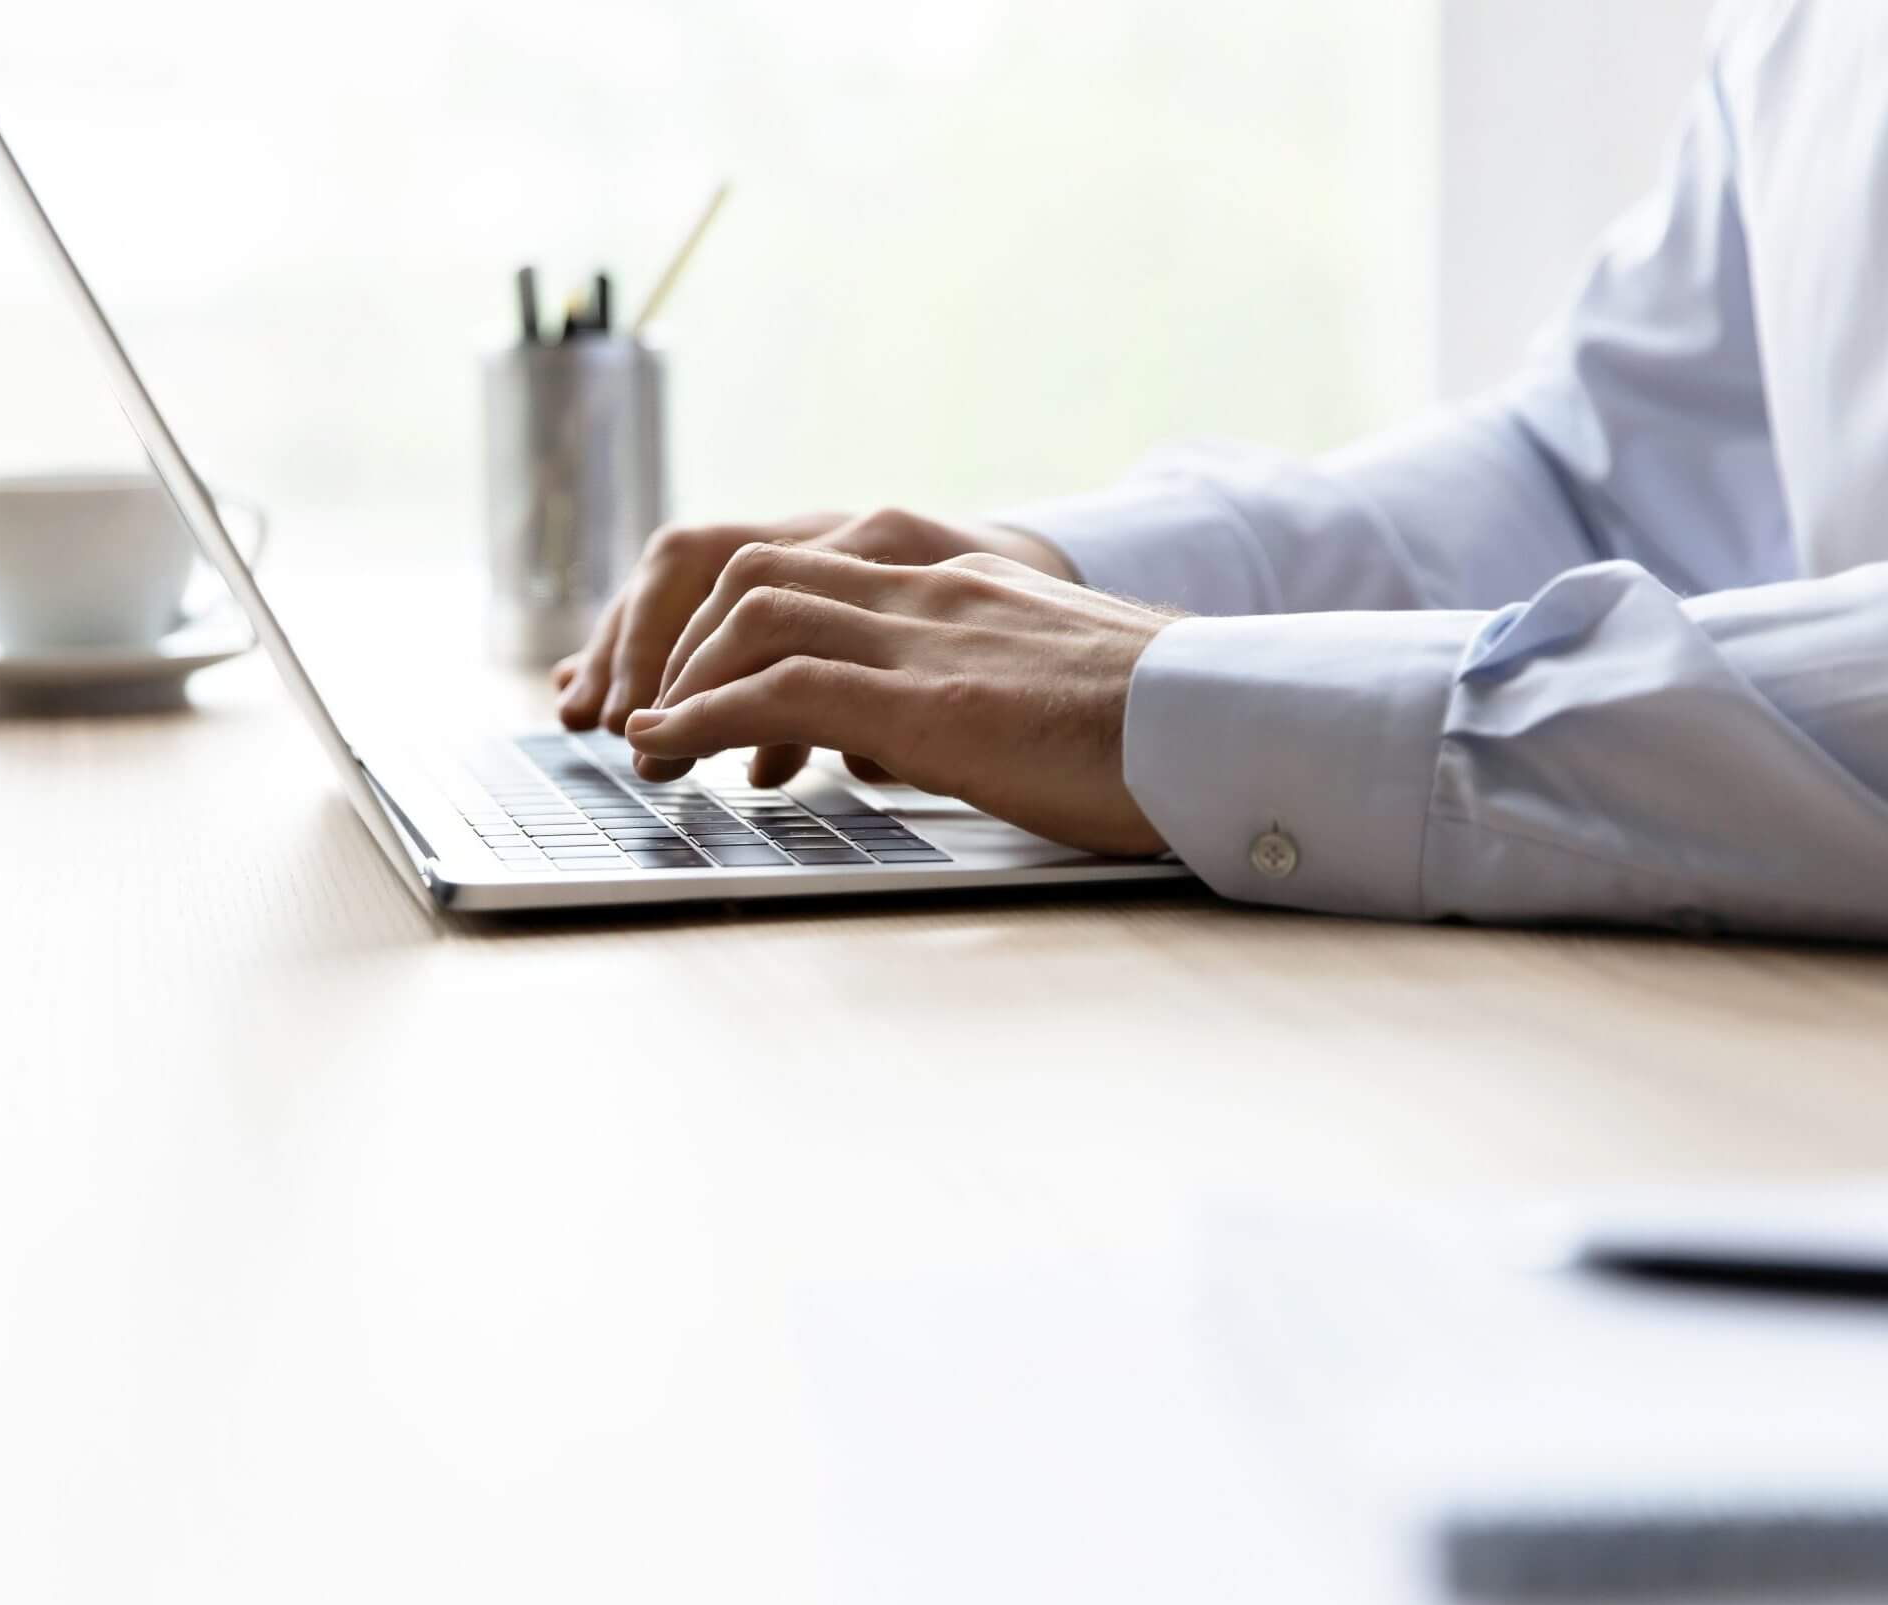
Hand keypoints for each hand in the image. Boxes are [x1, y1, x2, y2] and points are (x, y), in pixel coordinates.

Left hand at [622, 542, 1175, 856]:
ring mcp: (929, 635)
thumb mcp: (1046, 688)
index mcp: (962, 581)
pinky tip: (669, 752)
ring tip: (651, 744)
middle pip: (757, 572)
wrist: (1236, 724)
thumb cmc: (1160, 729)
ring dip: (681, 680)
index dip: (729, 621)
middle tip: (655, 713)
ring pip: (752, 615)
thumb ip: (970, 687)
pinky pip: (780, 686)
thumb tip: (904, 738)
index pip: (810, 568)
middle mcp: (932, 586)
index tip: (696, 680)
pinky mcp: (930, 699)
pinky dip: (703, 717)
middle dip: (683, 643)